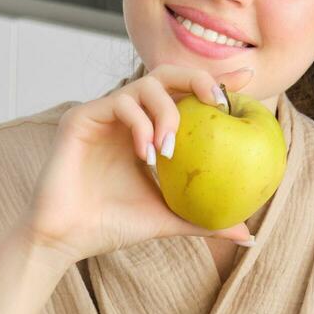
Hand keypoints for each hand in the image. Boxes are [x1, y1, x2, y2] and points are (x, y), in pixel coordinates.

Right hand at [21, 63, 258, 264]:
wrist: (66, 239)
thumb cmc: (112, 226)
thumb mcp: (168, 219)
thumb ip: (204, 220)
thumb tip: (248, 234)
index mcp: (146, 129)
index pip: (184, 95)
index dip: (215, 81)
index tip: (247, 77)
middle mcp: (126, 115)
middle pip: (167, 74)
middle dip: (197, 78)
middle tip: (218, 103)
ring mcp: (103, 113)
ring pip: (145, 84)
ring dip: (166, 112)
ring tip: (169, 149)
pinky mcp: (81, 117)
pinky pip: (119, 102)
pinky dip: (139, 124)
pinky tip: (145, 154)